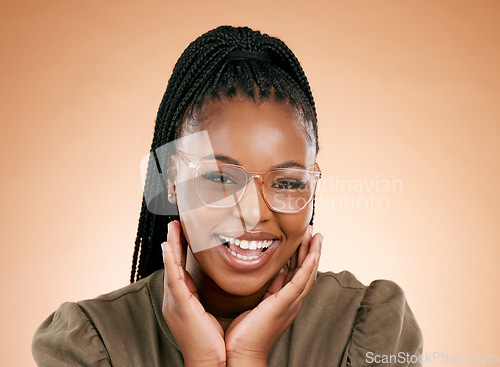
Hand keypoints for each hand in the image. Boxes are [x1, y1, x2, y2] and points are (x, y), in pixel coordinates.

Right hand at [161, 220, 225, 366]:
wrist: (209, 363)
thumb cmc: (213, 342)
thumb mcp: (210, 313)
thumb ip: (211, 296)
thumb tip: (224, 281)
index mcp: (182, 300)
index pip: (180, 269)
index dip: (180, 250)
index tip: (184, 233)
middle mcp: (174, 299)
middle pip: (173, 265)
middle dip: (173, 243)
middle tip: (175, 223)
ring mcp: (174, 302)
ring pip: (171, 267)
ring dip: (171, 245)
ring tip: (173, 227)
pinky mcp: (180, 306)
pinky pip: (174, 279)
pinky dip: (170, 261)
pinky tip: (169, 247)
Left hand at [224, 226, 322, 365]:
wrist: (241, 353)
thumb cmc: (245, 333)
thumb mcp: (258, 304)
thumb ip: (269, 290)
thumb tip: (277, 274)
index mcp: (285, 301)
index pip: (297, 273)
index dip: (302, 255)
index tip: (304, 239)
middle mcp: (291, 302)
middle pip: (306, 271)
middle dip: (310, 250)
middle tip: (314, 231)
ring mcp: (290, 303)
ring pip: (307, 274)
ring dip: (313, 253)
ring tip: (316, 235)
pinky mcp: (284, 305)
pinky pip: (300, 282)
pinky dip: (308, 267)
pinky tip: (313, 253)